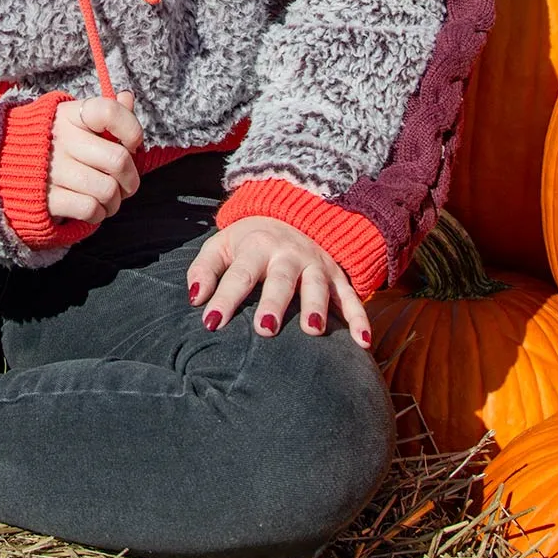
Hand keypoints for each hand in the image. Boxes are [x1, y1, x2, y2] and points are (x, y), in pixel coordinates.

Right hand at [46, 91, 142, 226]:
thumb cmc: (48, 142)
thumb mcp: (70, 120)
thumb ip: (103, 111)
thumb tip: (127, 97)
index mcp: (68, 115)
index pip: (109, 112)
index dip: (131, 129)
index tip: (131, 144)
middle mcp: (61, 139)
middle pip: (118, 159)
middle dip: (131, 178)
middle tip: (125, 184)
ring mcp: (53, 170)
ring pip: (108, 189)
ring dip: (116, 201)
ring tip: (109, 199)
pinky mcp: (47, 198)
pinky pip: (90, 209)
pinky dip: (99, 214)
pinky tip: (93, 209)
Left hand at [186, 216, 372, 344]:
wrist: (287, 215)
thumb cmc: (246, 244)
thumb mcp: (220, 246)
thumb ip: (204, 270)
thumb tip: (195, 299)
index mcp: (256, 246)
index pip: (239, 274)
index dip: (225, 298)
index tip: (211, 323)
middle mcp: (288, 254)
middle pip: (282, 279)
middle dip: (275, 303)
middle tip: (265, 330)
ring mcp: (316, 264)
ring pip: (318, 284)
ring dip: (317, 306)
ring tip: (312, 331)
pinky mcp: (337, 276)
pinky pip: (351, 297)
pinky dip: (359, 318)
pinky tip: (362, 341)